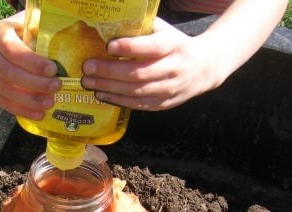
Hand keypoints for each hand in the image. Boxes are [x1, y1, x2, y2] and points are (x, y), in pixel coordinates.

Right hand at [0, 14, 60, 119]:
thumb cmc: (5, 35)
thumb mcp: (17, 26)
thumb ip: (35, 32)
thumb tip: (60, 46)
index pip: (13, 50)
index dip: (33, 62)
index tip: (53, 69)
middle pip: (10, 73)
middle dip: (36, 83)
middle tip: (56, 87)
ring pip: (5, 91)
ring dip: (30, 101)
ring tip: (49, 103)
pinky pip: (1, 103)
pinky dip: (21, 110)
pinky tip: (37, 113)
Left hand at [81, 18, 225, 110]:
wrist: (204, 68)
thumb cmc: (175, 45)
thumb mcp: (165, 31)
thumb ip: (142, 29)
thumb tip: (109, 26)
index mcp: (173, 46)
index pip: (151, 47)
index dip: (129, 47)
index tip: (108, 45)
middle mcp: (173, 68)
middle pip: (138, 73)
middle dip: (109, 71)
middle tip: (87, 67)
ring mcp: (169, 89)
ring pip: (135, 91)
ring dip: (109, 88)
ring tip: (89, 82)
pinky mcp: (163, 104)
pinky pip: (138, 104)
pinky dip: (117, 100)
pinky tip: (102, 94)